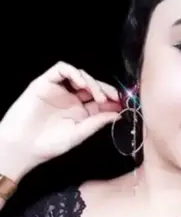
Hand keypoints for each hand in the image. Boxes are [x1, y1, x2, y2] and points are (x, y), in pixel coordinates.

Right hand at [0, 61, 121, 176]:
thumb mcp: (79, 134)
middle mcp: (71, 98)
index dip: (113, 99)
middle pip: (93, 85)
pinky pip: (61, 70)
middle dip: (106, 89)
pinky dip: (74, 73)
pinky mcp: (44, 83)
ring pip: (80, 75)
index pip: (101, 99)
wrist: (21, 146)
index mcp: (82, 111)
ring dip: (92, 82)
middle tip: (114, 98)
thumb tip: (118, 114)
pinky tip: (82, 84)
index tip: (123, 103)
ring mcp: (58, 90)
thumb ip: (97, 122)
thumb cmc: (49, 144)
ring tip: (98, 96)